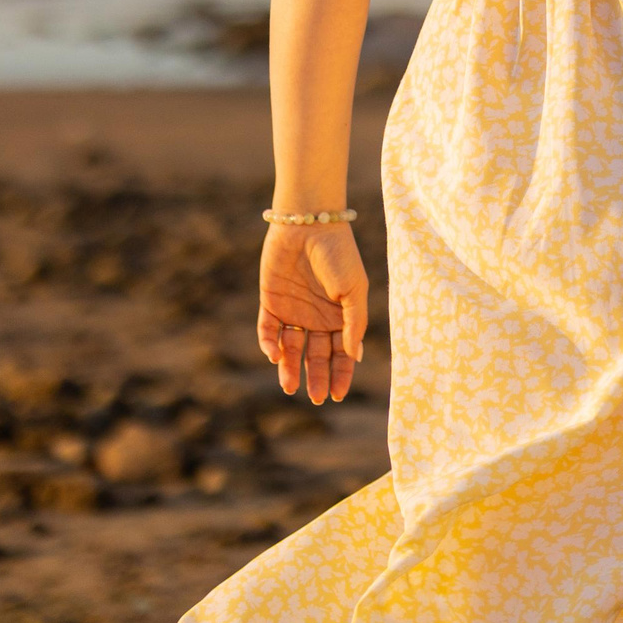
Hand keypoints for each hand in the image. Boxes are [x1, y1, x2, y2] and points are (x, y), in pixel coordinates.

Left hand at [256, 223, 370, 404]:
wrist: (309, 224)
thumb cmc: (339, 254)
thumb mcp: (354, 289)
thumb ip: (354, 322)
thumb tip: (354, 356)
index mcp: (341, 315)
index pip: (342, 352)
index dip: (341, 373)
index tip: (337, 395)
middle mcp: (318, 317)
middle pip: (317, 354)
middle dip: (317, 377)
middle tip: (317, 398)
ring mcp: (294, 311)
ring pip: (291, 348)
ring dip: (290, 368)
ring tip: (290, 388)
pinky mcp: (271, 302)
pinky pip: (268, 329)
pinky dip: (270, 344)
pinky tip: (274, 355)